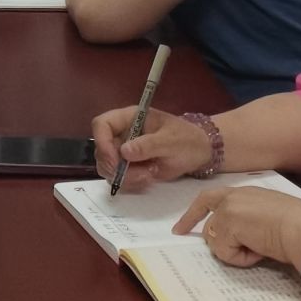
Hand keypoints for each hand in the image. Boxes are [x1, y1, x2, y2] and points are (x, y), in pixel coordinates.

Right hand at [91, 106, 210, 193]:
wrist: (199, 152)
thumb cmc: (187, 139)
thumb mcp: (171, 140)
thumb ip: (148, 144)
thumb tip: (124, 151)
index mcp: (129, 118)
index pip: (101, 124)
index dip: (102, 141)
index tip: (114, 160)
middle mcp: (122, 134)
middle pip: (101, 150)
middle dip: (116, 166)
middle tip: (140, 173)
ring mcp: (124, 151)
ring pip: (108, 167)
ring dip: (126, 177)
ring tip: (150, 175)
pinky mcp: (129, 167)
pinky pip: (119, 178)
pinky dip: (131, 182)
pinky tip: (150, 177)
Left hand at [174, 186, 300, 270]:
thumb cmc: (297, 223)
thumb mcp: (269, 215)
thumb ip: (249, 218)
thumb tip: (241, 237)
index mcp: (244, 192)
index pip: (211, 199)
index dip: (194, 214)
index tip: (181, 229)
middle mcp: (232, 197)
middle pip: (209, 223)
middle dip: (209, 237)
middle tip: (188, 239)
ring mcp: (227, 211)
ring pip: (216, 242)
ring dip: (235, 251)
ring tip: (259, 248)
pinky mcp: (226, 226)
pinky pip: (225, 253)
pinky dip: (241, 259)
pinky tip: (259, 252)